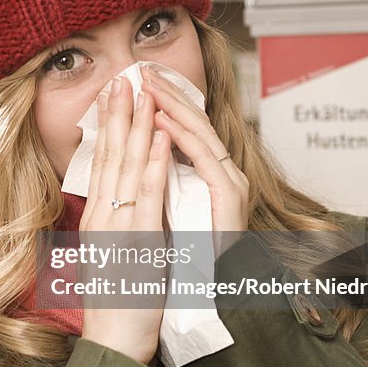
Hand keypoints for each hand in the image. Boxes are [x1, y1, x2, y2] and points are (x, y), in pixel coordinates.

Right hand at [79, 75, 171, 364]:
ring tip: (139, 91)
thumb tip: (126, 205)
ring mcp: (117, 229)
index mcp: (98, 222)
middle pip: (109, 157)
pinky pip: (146, 194)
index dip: (110, 130)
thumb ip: (118, 229)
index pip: (103, 166)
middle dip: (117, 116)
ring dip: (134, 126)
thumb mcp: (113, 259)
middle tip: (121, 79)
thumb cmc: (117, 308)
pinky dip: (153, 161)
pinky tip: (158, 136)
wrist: (113, 346)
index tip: (114, 99)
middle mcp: (103, 219)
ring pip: (125, 167)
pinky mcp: (137, 242)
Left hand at [140, 66, 249, 255]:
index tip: (137, 84)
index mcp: (207, 177)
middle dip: (167, 94)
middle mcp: (223, 175)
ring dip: (173, 105)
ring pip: (200, 133)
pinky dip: (183, 137)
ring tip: (149, 83)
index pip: (184, 131)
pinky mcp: (230, 197)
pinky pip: (204, 159)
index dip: (162, 104)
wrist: (207, 297)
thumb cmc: (186, 262)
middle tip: (143, 69)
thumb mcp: (169, 214)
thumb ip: (163, 185)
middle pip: (193, 123)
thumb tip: (139, 158)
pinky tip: (163, 120)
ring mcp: (230, 184)